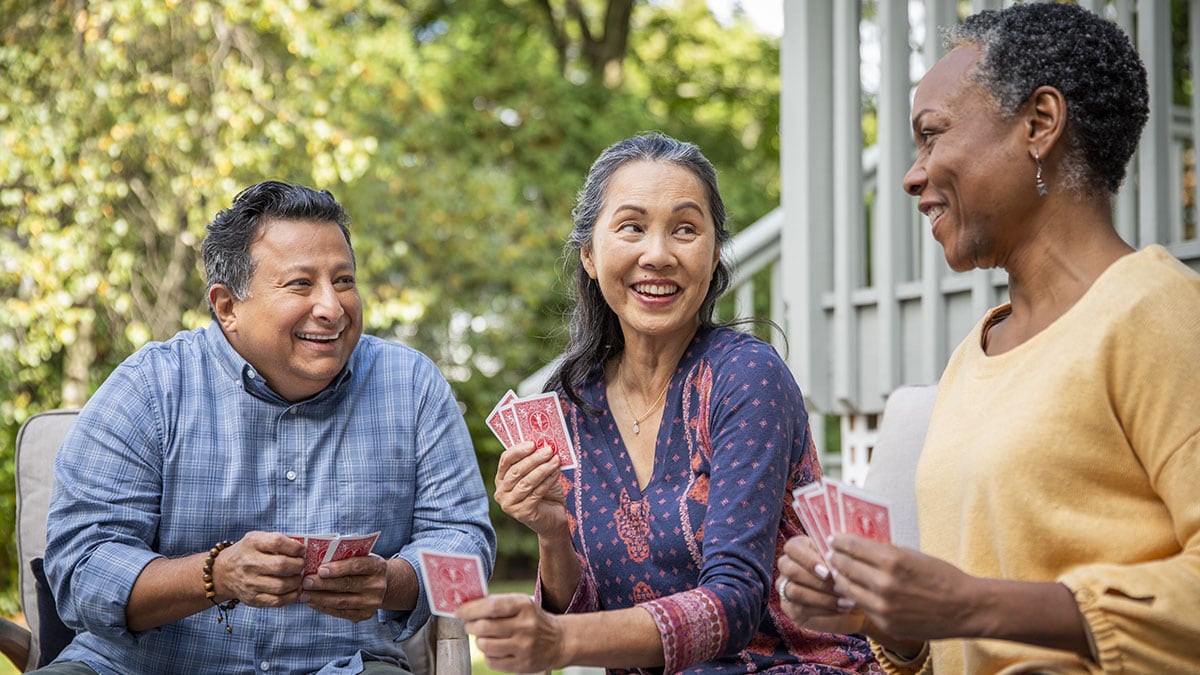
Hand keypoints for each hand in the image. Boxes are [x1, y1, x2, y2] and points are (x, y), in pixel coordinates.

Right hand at [215, 531, 305, 606]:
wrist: (223, 573)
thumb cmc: (247, 553)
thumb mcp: (257, 538)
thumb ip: (277, 540)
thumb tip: (301, 549)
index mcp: (251, 544)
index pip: (277, 542)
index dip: (294, 547)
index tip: (301, 550)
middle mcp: (249, 563)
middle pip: (281, 565)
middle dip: (298, 565)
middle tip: (302, 564)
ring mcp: (250, 583)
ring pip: (281, 586)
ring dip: (296, 582)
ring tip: (298, 577)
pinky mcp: (252, 599)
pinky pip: (277, 601)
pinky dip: (291, 596)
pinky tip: (294, 589)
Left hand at [299, 553, 388, 621]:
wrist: (380, 584)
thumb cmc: (361, 566)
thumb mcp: (359, 557)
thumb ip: (343, 557)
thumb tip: (315, 561)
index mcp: (377, 566)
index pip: (357, 566)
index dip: (338, 568)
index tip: (320, 569)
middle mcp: (377, 585)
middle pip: (347, 584)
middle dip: (323, 584)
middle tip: (305, 582)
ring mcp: (372, 602)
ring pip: (341, 601)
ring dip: (319, 598)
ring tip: (304, 594)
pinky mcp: (365, 615)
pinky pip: (341, 613)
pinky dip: (324, 607)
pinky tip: (312, 602)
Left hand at [458, 593, 565, 672]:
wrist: (559, 641)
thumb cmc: (532, 619)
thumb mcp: (521, 604)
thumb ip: (497, 603)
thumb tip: (466, 607)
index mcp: (523, 605)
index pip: (491, 607)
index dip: (470, 610)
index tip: (458, 612)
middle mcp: (525, 626)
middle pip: (484, 627)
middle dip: (471, 627)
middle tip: (469, 626)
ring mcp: (524, 647)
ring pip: (485, 646)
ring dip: (479, 641)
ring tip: (484, 638)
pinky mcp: (522, 665)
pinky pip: (492, 662)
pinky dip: (488, 655)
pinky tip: (495, 650)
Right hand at [494, 442, 568, 537]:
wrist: (553, 519)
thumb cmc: (545, 493)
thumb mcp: (537, 474)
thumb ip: (535, 461)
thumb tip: (543, 443)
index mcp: (501, 479)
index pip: (505, 460)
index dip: (518, 450)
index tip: (533, 443)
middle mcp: (501, 493)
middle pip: (516, 471)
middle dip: (534, 459)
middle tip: (549, 450)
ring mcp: (509, 505)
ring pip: (526, 482)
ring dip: (543, 469)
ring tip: (556, 460)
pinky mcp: (522, 513)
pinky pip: (536, 493)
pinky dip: (548, 481)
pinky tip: (556, 472)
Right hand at [777, 534, 865, 634]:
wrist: (854, 601)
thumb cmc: (849, 576)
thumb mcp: (844, 563)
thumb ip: (837, 557)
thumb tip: (836, 559)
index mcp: (799, 548)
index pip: (792, 548)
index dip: (808, 560)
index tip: (828, 573)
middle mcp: (787, 566)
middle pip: (790, 570)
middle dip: (816, 581)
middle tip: (839, 588)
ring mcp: (785, 587)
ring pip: (794, 591)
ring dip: (821, 597)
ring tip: (844, 601)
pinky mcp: (790, 608)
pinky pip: (800, 608)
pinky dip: (823, 610)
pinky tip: (840, 609)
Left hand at [826, 534, 977, 641]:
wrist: (965, 608)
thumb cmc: (941, 577)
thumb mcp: (912, 555)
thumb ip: (884, 552)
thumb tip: (859, 546)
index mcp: (893, 561)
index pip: (853, 547)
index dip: (840, 541)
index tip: (834, 538)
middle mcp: (884, 584)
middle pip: (845, 567)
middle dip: (835, 558)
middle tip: (831, 553)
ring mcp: (883, 607)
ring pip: (847, 589)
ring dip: (840, 578)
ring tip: (837, 571)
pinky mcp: (885, 623)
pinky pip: (862, 606)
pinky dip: (856, 597)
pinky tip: (854, 590)